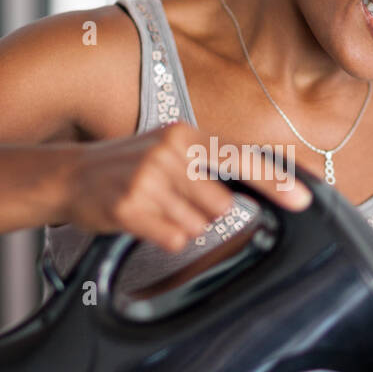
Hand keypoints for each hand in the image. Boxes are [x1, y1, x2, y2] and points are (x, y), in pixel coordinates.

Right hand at [58, 121, 311, 252]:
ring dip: (180, 225)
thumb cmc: (127, 167)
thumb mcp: (169, 150)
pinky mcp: (130, 206)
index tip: (303, 200)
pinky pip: (173, 237)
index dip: (275, 181)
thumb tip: (256, 185)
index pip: (240, 158)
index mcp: (185, 134)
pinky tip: (143, 221)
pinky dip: (164, 236)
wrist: (69, 176)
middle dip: (205, 213)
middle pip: (222, 205)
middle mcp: (170, 151)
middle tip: (173, 201)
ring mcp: (148, 177)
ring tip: (153, 208)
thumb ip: (209, 163)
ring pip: (198, 225)